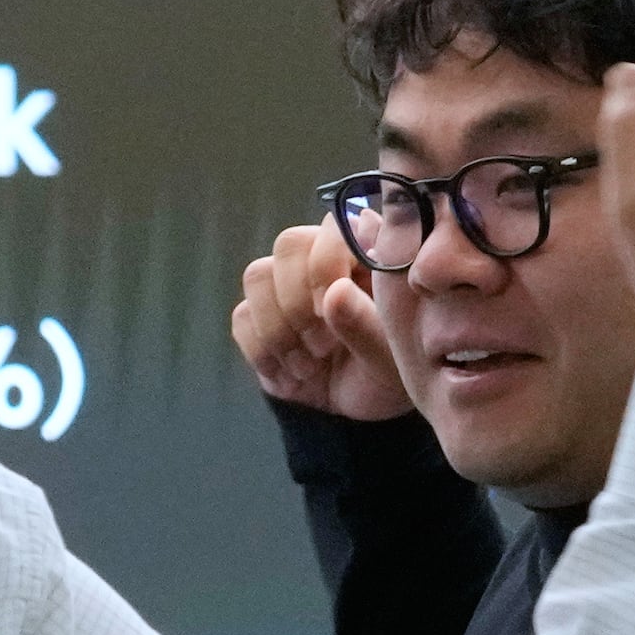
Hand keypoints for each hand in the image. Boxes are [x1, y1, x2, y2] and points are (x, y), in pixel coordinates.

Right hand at [233, 222, 411, 420]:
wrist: (366, 405)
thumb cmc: (391, 366)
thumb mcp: (391, 354)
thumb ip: (367, 323)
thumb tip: (333, 292)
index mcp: (362, 251)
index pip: (332, 228)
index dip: (325, 266)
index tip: (331, 311)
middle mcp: (320, 257)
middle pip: (287, 245)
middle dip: (298, 302)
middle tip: (323, 347)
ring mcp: (285, 285)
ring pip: (257, 276)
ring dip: (279, 329)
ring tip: (310, 366)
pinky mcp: (259, 316)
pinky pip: (242, 317)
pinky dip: (263, 352)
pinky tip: (292, 376)